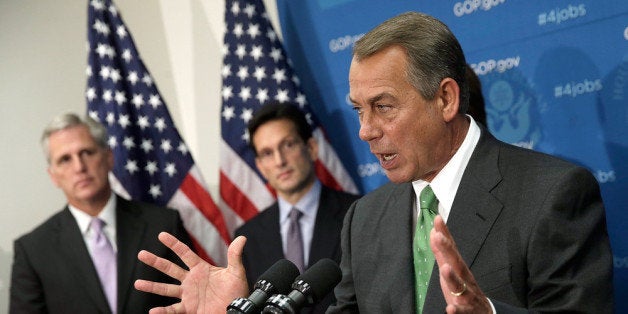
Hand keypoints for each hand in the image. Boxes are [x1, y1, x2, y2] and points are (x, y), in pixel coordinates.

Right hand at [134, 232, 248, 313]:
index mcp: (201, 269)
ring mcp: (189, 295)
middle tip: (141, 254)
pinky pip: (173, 310)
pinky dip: (163, 311)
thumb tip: (242, 238)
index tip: (161, 235)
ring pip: (166, 289)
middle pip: (170, 269)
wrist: (236, 310)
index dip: (173, 244)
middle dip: (155, 261)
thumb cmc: (237, 292)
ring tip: (137, 283)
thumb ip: (235, 256)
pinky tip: (153, 311)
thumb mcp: (236, 273)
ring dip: (152, 286)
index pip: (185, 253)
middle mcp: (191, 281)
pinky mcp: (189, 309)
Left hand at [430, 215, 491, 312]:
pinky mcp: (468, 311)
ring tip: (445, 268)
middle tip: (438, 236)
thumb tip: (434, 233)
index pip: (451, 248)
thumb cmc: (464, 289)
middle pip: (457, 262)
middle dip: (448, 249)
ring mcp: (467, 295)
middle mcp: (465, 279)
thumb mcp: (451, 269)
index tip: (438, 219)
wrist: (484, 313)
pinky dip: (457, 310)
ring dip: (452, 277)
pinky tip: (450, 308)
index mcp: (459, 268)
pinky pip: (462, 311)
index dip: (445, 234)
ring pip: (460, 286)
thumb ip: (441, 253)